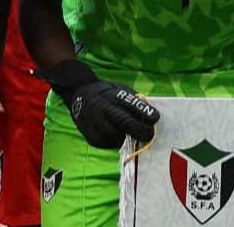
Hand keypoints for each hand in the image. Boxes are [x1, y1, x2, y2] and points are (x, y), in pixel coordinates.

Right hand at [36, 59, 158, 148]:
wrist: (78, 94)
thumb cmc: (105, 93)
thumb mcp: (120, 89)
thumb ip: (134, 101)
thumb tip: (151, 115)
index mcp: (112, 96)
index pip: (132, 106)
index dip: (145, 113)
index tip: (155, 118)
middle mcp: (103, 110)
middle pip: (127, 124)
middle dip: (141, 131)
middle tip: (149, 134)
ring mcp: (96, 125)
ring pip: (119, 137)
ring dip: (129, 137)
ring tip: (132, 133)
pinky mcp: (92, 138)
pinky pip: (110, 144)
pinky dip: (116, 141)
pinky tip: (116, 134)